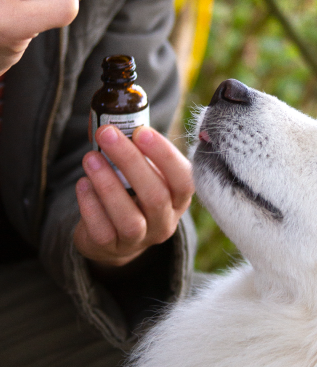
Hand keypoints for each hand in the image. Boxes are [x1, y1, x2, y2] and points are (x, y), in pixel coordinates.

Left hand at [73, 126, 193, 268]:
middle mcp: (165, 222)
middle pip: (155, 196)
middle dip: (129, 161)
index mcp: (179, 199)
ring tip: (90, 156)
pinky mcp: (111, 247)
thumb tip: (116, 119)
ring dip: (107, 183)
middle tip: (107, 134)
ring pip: (128, 217)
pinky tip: (83, 183)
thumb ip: (139, 151)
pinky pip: (102, 229)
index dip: (164, 155)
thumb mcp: (146, 173)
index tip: (140, 131)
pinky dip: (90, 204)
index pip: (184, 180)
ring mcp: (139, 239)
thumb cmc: (133, 191)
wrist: (115, 235)